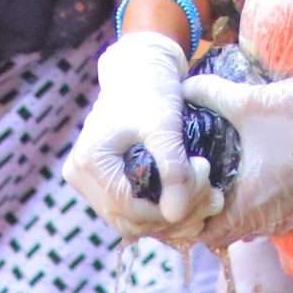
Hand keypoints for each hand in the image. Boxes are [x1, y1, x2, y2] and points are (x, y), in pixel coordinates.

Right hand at [63, 33, 223, 238]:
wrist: (139, 71)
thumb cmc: (151, 92)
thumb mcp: (165, 128)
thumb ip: (172, 170)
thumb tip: (175, 216)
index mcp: (89, 162)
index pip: (129, 209)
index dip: (170, 211)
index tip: (208, 188)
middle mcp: (79, 176)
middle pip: (129, 220)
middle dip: (174, 218)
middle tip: (213, 198)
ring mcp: (87, 181)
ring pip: (132, 221)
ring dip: (170, 217)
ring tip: (207, 198)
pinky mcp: (101, 183)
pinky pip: (131, 210)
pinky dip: (161, 210)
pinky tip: (192, 199)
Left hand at [181, 62, 292, 249]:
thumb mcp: (248, 101)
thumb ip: (211, 94)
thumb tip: (184, 86)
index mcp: (252, 203)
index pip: (210, 235)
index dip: (190, 221)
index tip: (181, 199)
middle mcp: (273, 217)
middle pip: (230, 232)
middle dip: (210, 215)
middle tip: (195, 187)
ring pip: (254, 226)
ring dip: (236, 211)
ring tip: (220, 182)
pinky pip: (274, 216)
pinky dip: (259, 206)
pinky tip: (251, 178)